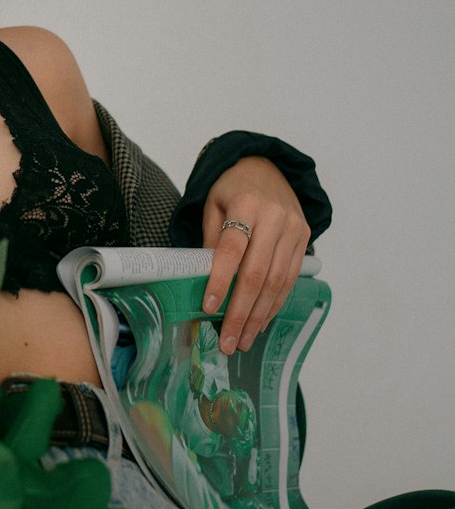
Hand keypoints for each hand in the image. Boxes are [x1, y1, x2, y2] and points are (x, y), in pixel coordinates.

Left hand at [200, 157, 310, 353]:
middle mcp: (275, 218)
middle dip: (241, 312)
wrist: (266, 167)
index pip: (232, 249)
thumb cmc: (232, 189)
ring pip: (276, 282)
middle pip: (257, 273)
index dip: (220, 280)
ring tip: (243, 339)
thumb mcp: (212, 205)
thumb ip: (210, 239)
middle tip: (228, 341)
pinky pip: (289, 279)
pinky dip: (274, 304)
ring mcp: (293, 229)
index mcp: (246, 205)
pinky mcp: (303, 238)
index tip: (208, 307)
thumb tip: (204, 281)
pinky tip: (261, 321)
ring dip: (259, 316)